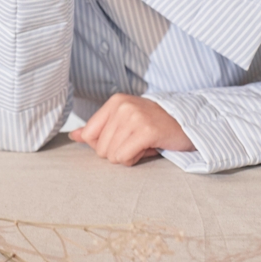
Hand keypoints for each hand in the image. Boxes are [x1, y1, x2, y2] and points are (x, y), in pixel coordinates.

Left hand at [69, 94, 194, 165]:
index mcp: (114, 101)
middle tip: (136, 142)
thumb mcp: (124, 121)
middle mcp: (122, 106)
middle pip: (100, 148)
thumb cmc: (153, 125)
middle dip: (117, 152)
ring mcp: (134, 117)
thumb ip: (97, 129)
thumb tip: (74, 136)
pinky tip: (147, 148)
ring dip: (128, 156)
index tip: (122, 139)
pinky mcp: (146, 131)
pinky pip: (124, 157)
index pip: (89, 134)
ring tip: (143, 144)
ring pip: (111, 155)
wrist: (186, 124)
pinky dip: (134, 159)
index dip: (103, 145)